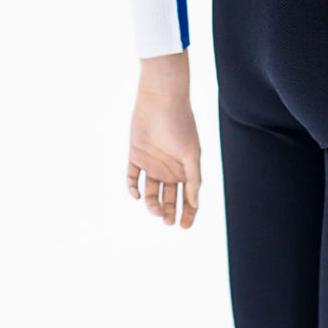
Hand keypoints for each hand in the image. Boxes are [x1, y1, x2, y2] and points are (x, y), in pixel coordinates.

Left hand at [126, 52, 203, 228]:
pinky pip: (132, 178)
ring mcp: (152, 164)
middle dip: (169, 212)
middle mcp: (169, 170)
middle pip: (169, 199)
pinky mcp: (136, 156)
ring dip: (152, 204)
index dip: (188, 213)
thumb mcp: (191, 154)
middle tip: (167, 221)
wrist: (161, 100)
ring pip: (150, 192)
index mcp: (185, 170)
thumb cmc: (181, 125)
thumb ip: (193, 178)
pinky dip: (133, 188)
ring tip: (154, 210)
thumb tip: (194, 203)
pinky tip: (137, 194)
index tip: (184, 226)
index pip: (188, 198)